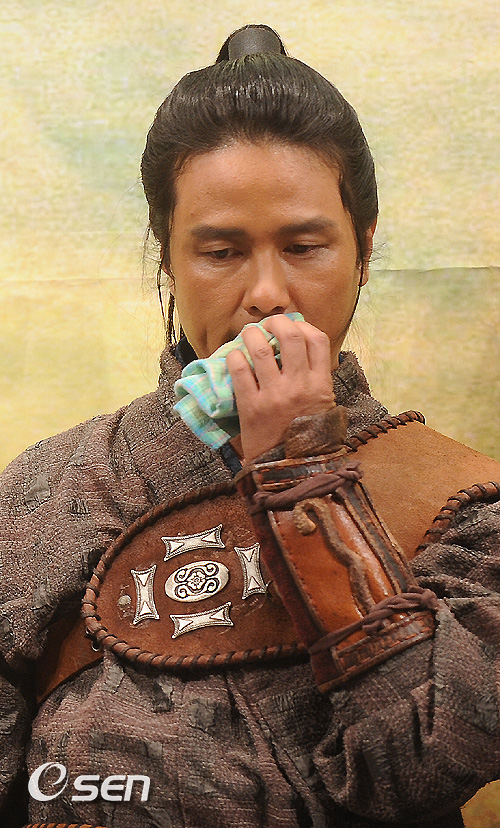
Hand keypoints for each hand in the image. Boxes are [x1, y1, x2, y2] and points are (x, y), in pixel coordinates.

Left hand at [226, 314, 334, 460]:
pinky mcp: (251, 406)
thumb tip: (302, 349)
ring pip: (260, 347)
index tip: (292, 326)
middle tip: (267, 324)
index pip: (318, 339)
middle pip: (290, 334)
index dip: (304, 325)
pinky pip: (239, 369)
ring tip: (248, 335)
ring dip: (251, 334)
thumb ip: (317, 379)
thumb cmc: (306, 437)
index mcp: (321, 385)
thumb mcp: (324, 407)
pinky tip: (236, 357)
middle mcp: (299, 386)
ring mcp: (274, 395)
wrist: (289, 470)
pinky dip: (235, 357)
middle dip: (276, 321)